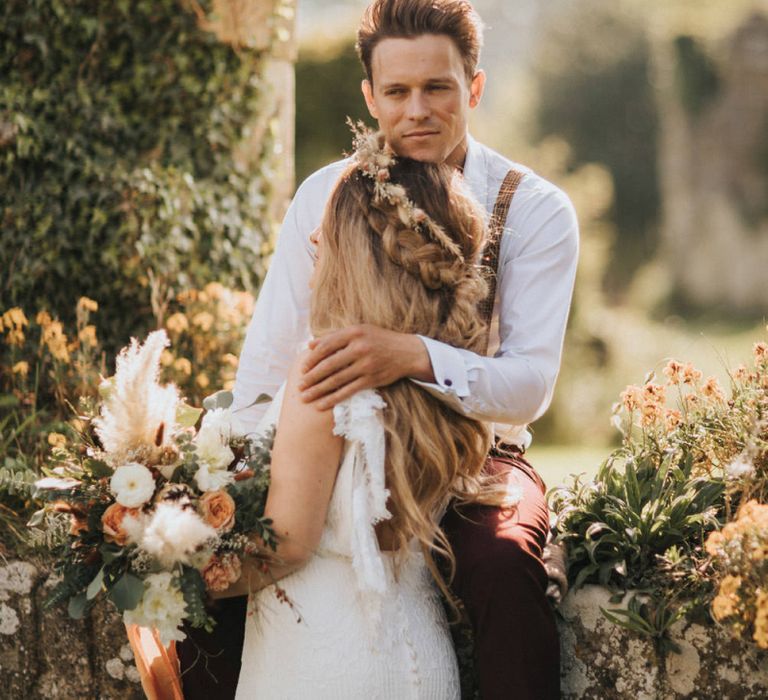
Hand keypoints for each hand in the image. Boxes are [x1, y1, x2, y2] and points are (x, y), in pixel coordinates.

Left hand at [299, 324, 434, 409]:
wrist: (407, 352)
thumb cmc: (379, 340)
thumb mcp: (359, 331)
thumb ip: (334, 336)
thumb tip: (310, 344)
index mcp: (354, 332)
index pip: (326, 346)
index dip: (312, 358)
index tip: (302, 368)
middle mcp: (359, 348)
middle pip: (329, 365)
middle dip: (311, 377)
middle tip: (299, 385)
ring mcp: (366, 365)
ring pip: (336, 380)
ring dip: (318, 390)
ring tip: (305, 397)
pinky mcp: (371, 379)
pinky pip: (348, 391)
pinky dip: (333, 399)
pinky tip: (321, 404)